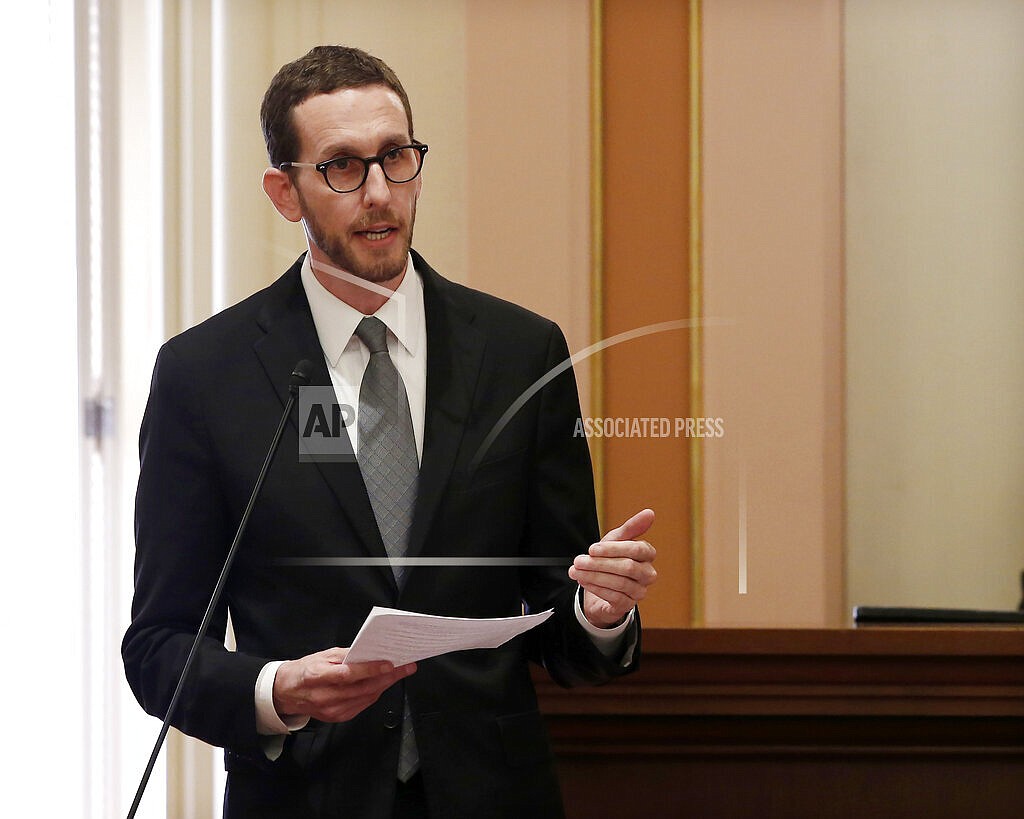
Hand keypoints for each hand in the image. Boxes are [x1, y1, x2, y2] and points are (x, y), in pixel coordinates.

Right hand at [273, 647, 415, 722]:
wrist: (287, 692)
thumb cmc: (306, 669)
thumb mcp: (323, 655)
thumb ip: (346, 655)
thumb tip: (369, 652)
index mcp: (318, 676)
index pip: (349, 674)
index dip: (370, 670)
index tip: (390, 664)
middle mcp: (325, 696)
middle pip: (362, 688)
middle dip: (388, 677)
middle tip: (406, 667)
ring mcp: (331, 710)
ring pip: (365, 698)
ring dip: (385, 685)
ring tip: (399, 673)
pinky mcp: (336, 718)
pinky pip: (361, 705)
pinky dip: (374, 694)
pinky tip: (382, 684)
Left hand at [568, 508, 656, 627]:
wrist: (601, 584)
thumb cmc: (611, 558)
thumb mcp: (616, 540)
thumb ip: (631, 527)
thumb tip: (650, 512)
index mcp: (647, 555)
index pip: (637, 550)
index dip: (613, 549)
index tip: (592, 548)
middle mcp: (648, 574)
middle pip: (628, 568)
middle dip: (600, 563)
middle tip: (578, 560)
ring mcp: (640, 591)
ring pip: (619, 583)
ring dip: (594, 576)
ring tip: (576, 570)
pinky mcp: (628, 606)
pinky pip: (614, 597)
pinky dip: (596, 588)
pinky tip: (583, 581)